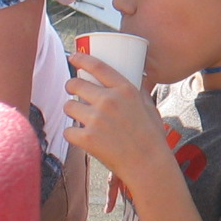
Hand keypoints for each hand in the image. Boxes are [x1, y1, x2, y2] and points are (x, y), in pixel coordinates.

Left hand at [64, 53, 169, 183]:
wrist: (148, 164)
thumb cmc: (152, 137)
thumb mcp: (150, 108)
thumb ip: (140, 93)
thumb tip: (139, 80)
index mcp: (125, 90)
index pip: (97, 66)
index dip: (81, 59)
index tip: (73, 56)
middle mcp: (109, 101)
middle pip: (75, 84)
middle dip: (71, 86)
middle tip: (73, 91)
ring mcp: (96, 119)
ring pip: (68, 106)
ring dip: (72, 111)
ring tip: (80, 117)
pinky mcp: (86, 138)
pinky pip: (68, 130)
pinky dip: (73, 134)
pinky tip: (82, 137)